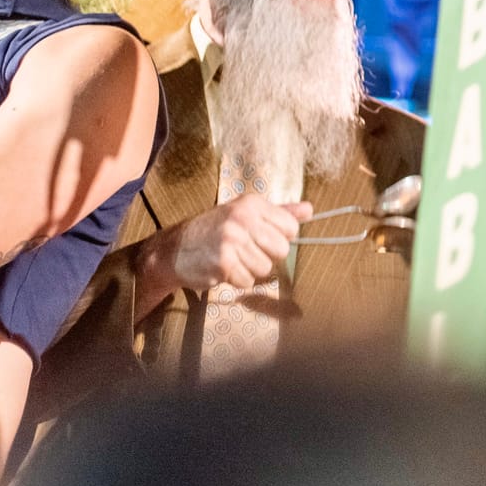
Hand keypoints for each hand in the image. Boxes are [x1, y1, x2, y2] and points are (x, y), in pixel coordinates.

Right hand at [145, 193, 311, 295]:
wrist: (174, 249)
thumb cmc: (214, 230)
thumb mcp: (246, 214)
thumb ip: (279, 214)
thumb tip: (310, 210)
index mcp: (252, 204)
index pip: (290, 228)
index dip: (279, 238)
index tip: (261, 237)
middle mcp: (243, 218)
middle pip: (281, 250)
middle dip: (266, 255)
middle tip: (245, 250)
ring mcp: (233, 240)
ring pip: (265, 268)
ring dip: (249, 269)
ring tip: (232, 259)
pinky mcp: (224, 262)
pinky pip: (248, 281)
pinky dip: (237, 280)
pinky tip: (223, 268)